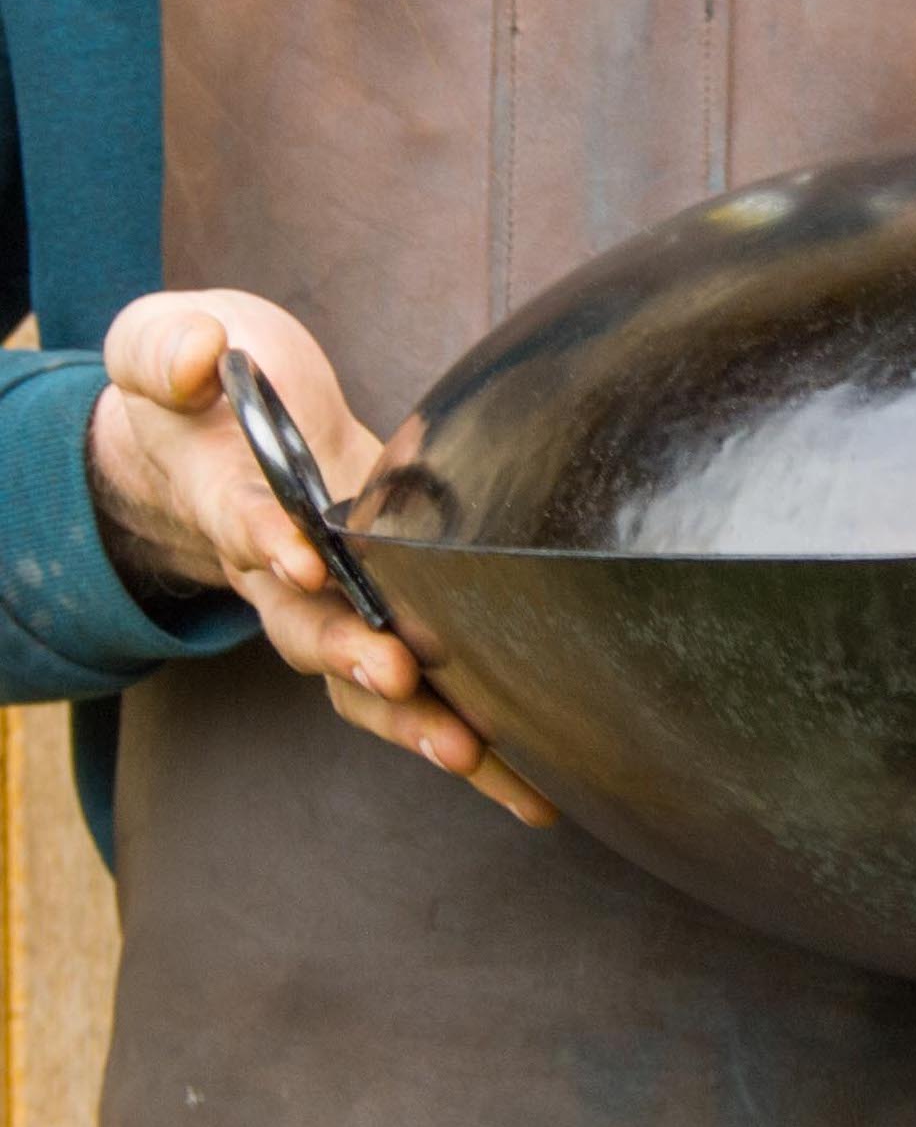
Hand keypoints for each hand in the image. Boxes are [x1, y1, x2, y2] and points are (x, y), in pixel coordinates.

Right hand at [89, 290, 553, 826]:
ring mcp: (339, 605)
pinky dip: (478, 744)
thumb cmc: (212, 383)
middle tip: (394, 676)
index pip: (248, 524)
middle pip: (308, 630)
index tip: (300, 554)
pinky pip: (429, 693)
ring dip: (415, 722)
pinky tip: (533, 783)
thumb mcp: (171, 343)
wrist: (221, 431)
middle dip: (351, 656)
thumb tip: (207, 357)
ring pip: (365, 684)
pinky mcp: (395, 619)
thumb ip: (174, 350)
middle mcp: (282, 573)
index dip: (270, 539)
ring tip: (470, 754)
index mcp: (234, 502)